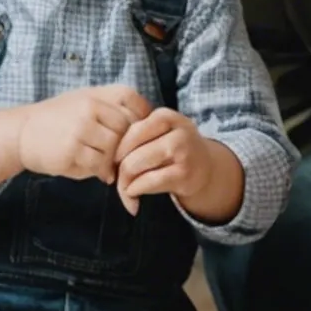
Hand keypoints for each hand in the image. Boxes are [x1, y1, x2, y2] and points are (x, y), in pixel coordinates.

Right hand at [15, 85, 154, 183]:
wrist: (22, 133)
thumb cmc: (56, 119)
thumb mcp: (81, 101)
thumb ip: (108, 107)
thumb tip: (144, 121)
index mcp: (94, 94)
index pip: (131, 99)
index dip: (141, 115)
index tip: (140, 131)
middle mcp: (89, 108)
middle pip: (126, 127)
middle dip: (127, 144)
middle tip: (122, 156)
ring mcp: (80, 129)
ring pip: (114, 147)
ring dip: (114, 159)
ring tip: (108, 164)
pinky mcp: (72, 150)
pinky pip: (99, 163)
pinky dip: (103, 171)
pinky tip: (100, 173)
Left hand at [111, 107, 234, 216]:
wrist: (204, 165)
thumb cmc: (172, 147)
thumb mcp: (158, 132)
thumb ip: (135, 137)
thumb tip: (106, 159)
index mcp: (166, 117)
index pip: (129, 132)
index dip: (116, 149)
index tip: (113, 160)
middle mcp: (177, 132)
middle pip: (130, 152)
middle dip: (117, 169)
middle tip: (116, 178)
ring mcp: (183, 153)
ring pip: (136, 166)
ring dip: (124, 182)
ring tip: (125, 188)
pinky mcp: (184, 175)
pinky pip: (148, 183)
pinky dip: (135, 190)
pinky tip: (134, 194)